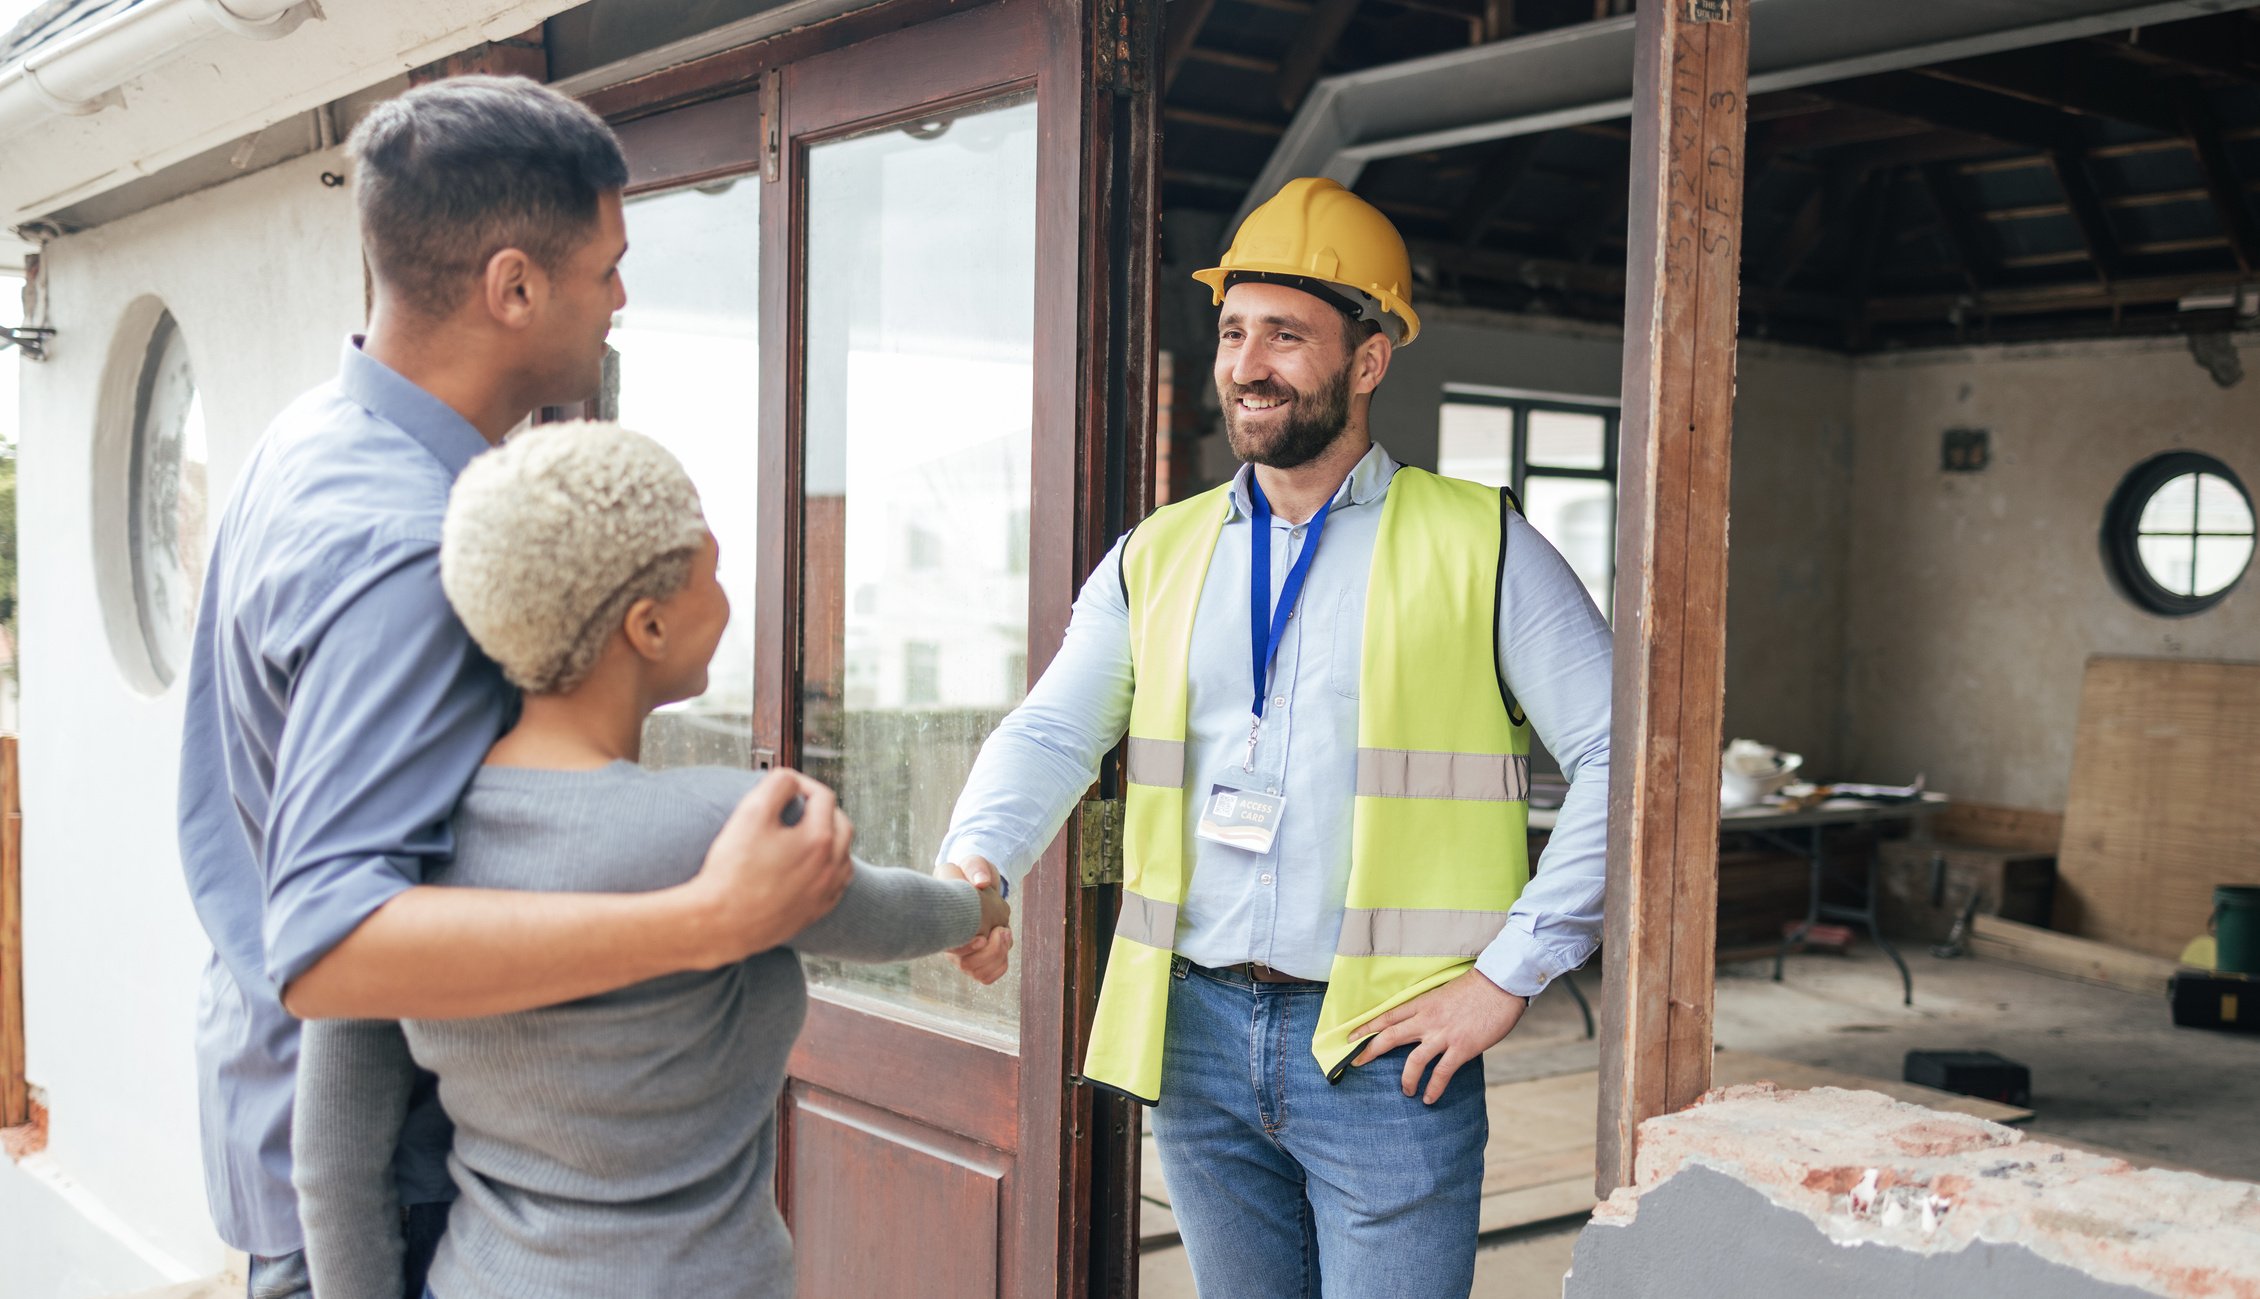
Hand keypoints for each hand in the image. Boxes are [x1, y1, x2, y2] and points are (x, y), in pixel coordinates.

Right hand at [681, 769, 853, 966]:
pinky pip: (835, 886)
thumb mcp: (751, 813)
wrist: (720, 924)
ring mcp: (825, 893)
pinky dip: (829, 870)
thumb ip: (777, 785)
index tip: (786, 786)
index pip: (824, 797)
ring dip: (832, 840)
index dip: (804, 784)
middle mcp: (830, 867)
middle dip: (823, 809)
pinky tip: (811, 869)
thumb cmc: (733, 871)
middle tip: (800, 806)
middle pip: (841, 825)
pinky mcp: (814, 913)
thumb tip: (791, 780)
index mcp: (819, 839)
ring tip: (809, 834)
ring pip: (844, 858)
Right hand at [939, 856, 1013, 983]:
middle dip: (991, 952)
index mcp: (943, 922)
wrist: (979, 886)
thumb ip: (975, 868)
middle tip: (1001, 930)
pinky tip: (1003, 943)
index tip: (981, 937)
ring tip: (1004, 932)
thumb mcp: (972, 865)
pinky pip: (986, 976)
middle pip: (967, 965)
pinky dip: (1000, 964)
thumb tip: (981, 882)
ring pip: (977, 972)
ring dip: (998, 955)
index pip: (950, 947)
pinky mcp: (976, 959)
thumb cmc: (972, 874)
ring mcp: (961, 953)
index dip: (966, 947)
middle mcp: (949, 942)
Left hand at [1348, 969, 1527, 1104]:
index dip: (1366, 1027)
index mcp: (1422, 1004)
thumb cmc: (1476, 988)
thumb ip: (1430, 1009)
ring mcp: (1443, 1035)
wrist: (1500, 985)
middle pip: (1389, 1036)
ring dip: (1406, 1080)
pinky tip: (1429, 1099)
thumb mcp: (1444, 993)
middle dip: (1370, 1051)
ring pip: (1414, 1061)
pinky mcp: (1461, 1048)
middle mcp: (1427, 1019)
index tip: (1349, 1037)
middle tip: (1356, 1063)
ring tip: (1406, 1091)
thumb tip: (1422, 1023)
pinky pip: (1442, 1073)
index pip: (1387, 1016)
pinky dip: (1433, 1088)